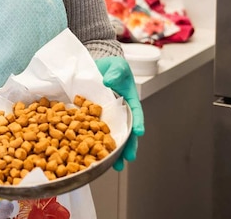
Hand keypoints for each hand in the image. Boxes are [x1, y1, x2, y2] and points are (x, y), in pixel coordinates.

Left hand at [95, 56, 144, 170]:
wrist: (95, 69)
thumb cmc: (111, 68)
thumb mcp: (117, 66)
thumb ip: (116, 72)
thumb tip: (109, 81)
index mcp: (129, 101)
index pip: (135, 113)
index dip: (137, 122)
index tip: (138, 131)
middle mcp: (119, 114)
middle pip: (125, 132)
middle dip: (127, 146)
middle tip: (128, 158)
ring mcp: (106, 118)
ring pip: (111, 137)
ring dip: (113, 152)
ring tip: (114, 166)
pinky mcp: (92, 120)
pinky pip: (94, 133)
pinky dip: (93, 144)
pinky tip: (91, 155)